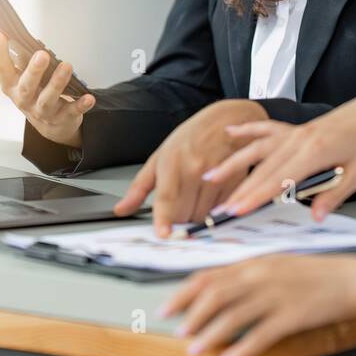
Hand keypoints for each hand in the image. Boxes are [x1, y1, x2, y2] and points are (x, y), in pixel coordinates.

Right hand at [0, 26, 92, 145]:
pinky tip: (89, 98)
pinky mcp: (64, 116)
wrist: (50, 126)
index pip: (1, 69)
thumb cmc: (29, 93)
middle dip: (33, 71)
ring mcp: (44, 110)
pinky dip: (80, 105)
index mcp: (11, 86)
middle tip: (41, 54)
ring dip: (58, 83)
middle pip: (27, 86)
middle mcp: (25, 99)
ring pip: (49, 98)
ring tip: (67, 66)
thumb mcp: (12, 74)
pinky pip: (72, 111)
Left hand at [113, 99, 269, 235]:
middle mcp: (194, 168)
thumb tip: (121, 209)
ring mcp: (215, 175)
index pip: (167, 196)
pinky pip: (218, 210)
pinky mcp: (233, 182)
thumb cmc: (192, 138)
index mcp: (172, 161)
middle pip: (183, 213)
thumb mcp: (160, 156)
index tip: (163, 233)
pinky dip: (212, 210)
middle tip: (178, 204)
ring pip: (201, 215)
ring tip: (195, 195)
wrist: (227, 121)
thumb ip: (139, 187)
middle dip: (177, 217)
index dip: (164, 218)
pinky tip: (210, 194)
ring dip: (195, 214)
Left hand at [158, 255, 355, 355]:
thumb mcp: (276, 265)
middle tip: (178, 330)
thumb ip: (247, 274)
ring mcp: (275, 294)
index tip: (168, 307)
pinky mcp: (291, 315)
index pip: (210, 275)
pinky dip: (239, 351)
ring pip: (233, 315)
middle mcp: (260, 275)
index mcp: (254, 262)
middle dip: (191, 314)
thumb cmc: (314, 274)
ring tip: (194, 349)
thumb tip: (218, 288)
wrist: (350, 279)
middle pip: (215, 294)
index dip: (184, 293)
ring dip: (209, 334)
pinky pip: (259, 336)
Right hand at [210, 92, 355, 220]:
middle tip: (220, 210)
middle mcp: (300, 139)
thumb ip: (334, 196)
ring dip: (234, 164)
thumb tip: (315, 218)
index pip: (280, 179)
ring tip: (210, 177)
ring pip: (258, 151)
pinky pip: (266, 128)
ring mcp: (295, 131)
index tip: (238, 210)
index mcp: (316, 151)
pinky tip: (229, 133)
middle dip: (240, 190)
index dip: (257, 196)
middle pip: (263, 169)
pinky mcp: (294, 128)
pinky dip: (247, 130)